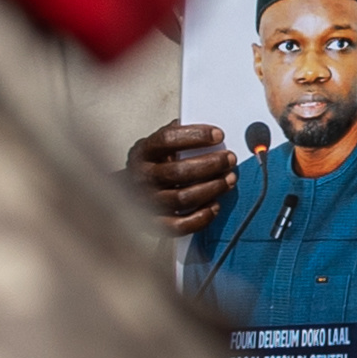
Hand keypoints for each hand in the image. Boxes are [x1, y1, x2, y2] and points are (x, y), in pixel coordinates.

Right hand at [125, 119, 237, 233]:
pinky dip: (201, 217)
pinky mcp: (156, 224)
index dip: (195, 136)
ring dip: (212, 188)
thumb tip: (211, 132)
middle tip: (229, 159)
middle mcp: (143, 177)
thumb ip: (181, 134)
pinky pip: (180, 226)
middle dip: (211, 164)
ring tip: (229, 179)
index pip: (167, 139)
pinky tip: (215, 205)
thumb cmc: (152, 164)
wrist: (127, 191)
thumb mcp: (160, 144)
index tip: (218, 135)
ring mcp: (148, 201)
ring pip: (183, 197)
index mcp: (143, 152)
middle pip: (179, 171)